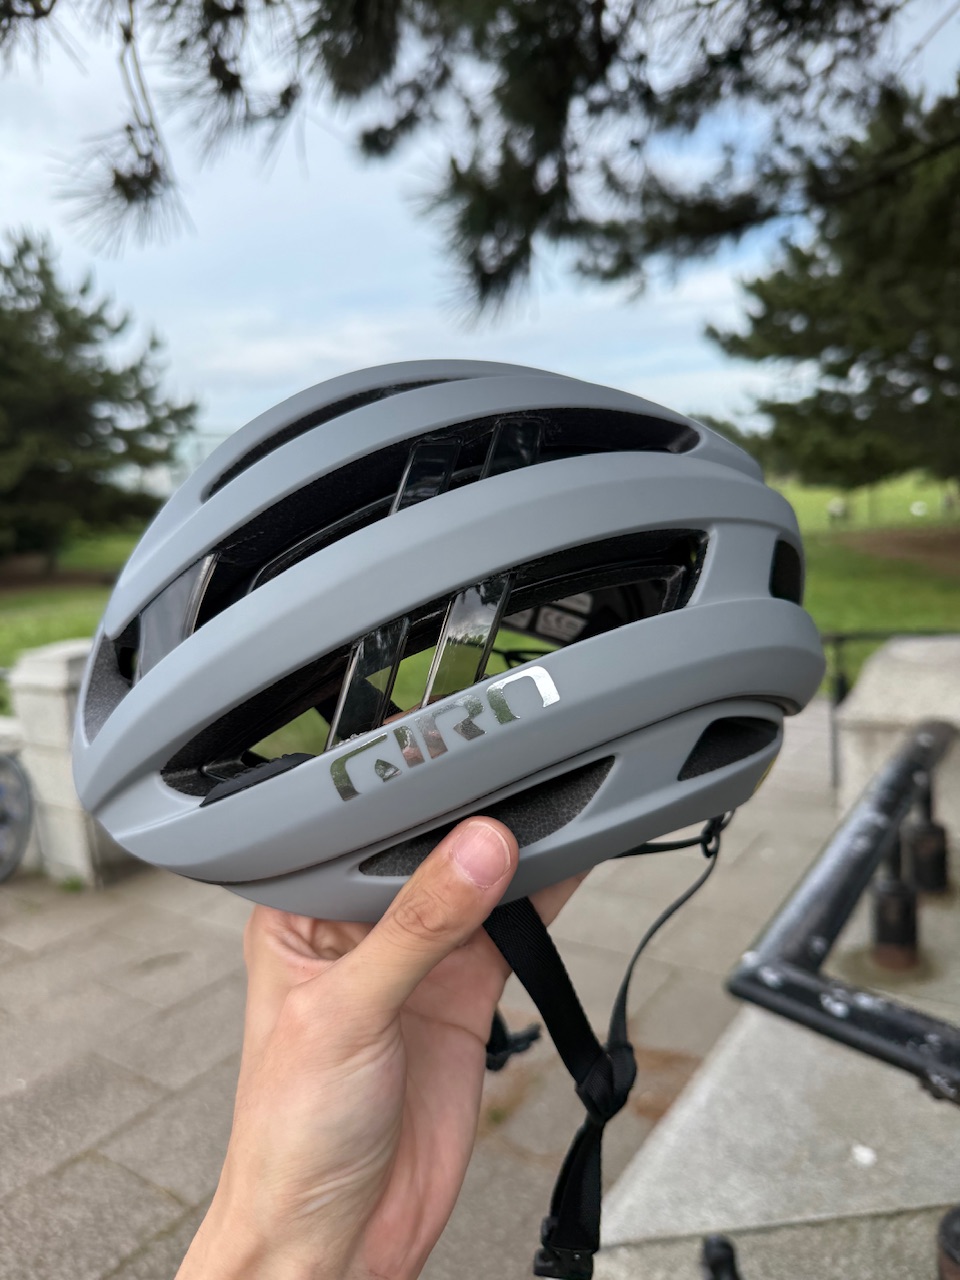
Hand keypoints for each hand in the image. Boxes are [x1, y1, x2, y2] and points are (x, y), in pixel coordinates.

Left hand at [177, 818, 582, 1279]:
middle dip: (471, 819)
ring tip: (559, 810)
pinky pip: (511, 933)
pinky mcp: (463, 997)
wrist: (339, 1240)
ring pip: (475, 886)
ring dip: (514, 855)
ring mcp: (417, 963)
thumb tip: (476, 851)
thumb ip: (417, 928)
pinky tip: (567, 866)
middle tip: (526, 777)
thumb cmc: (289, 1138)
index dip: (411, 797)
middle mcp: (360, 930)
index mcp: (302, 916)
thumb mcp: (345, 1016)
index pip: (362, 834)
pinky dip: (543, 901)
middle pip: (427, 853)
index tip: (467, 764)